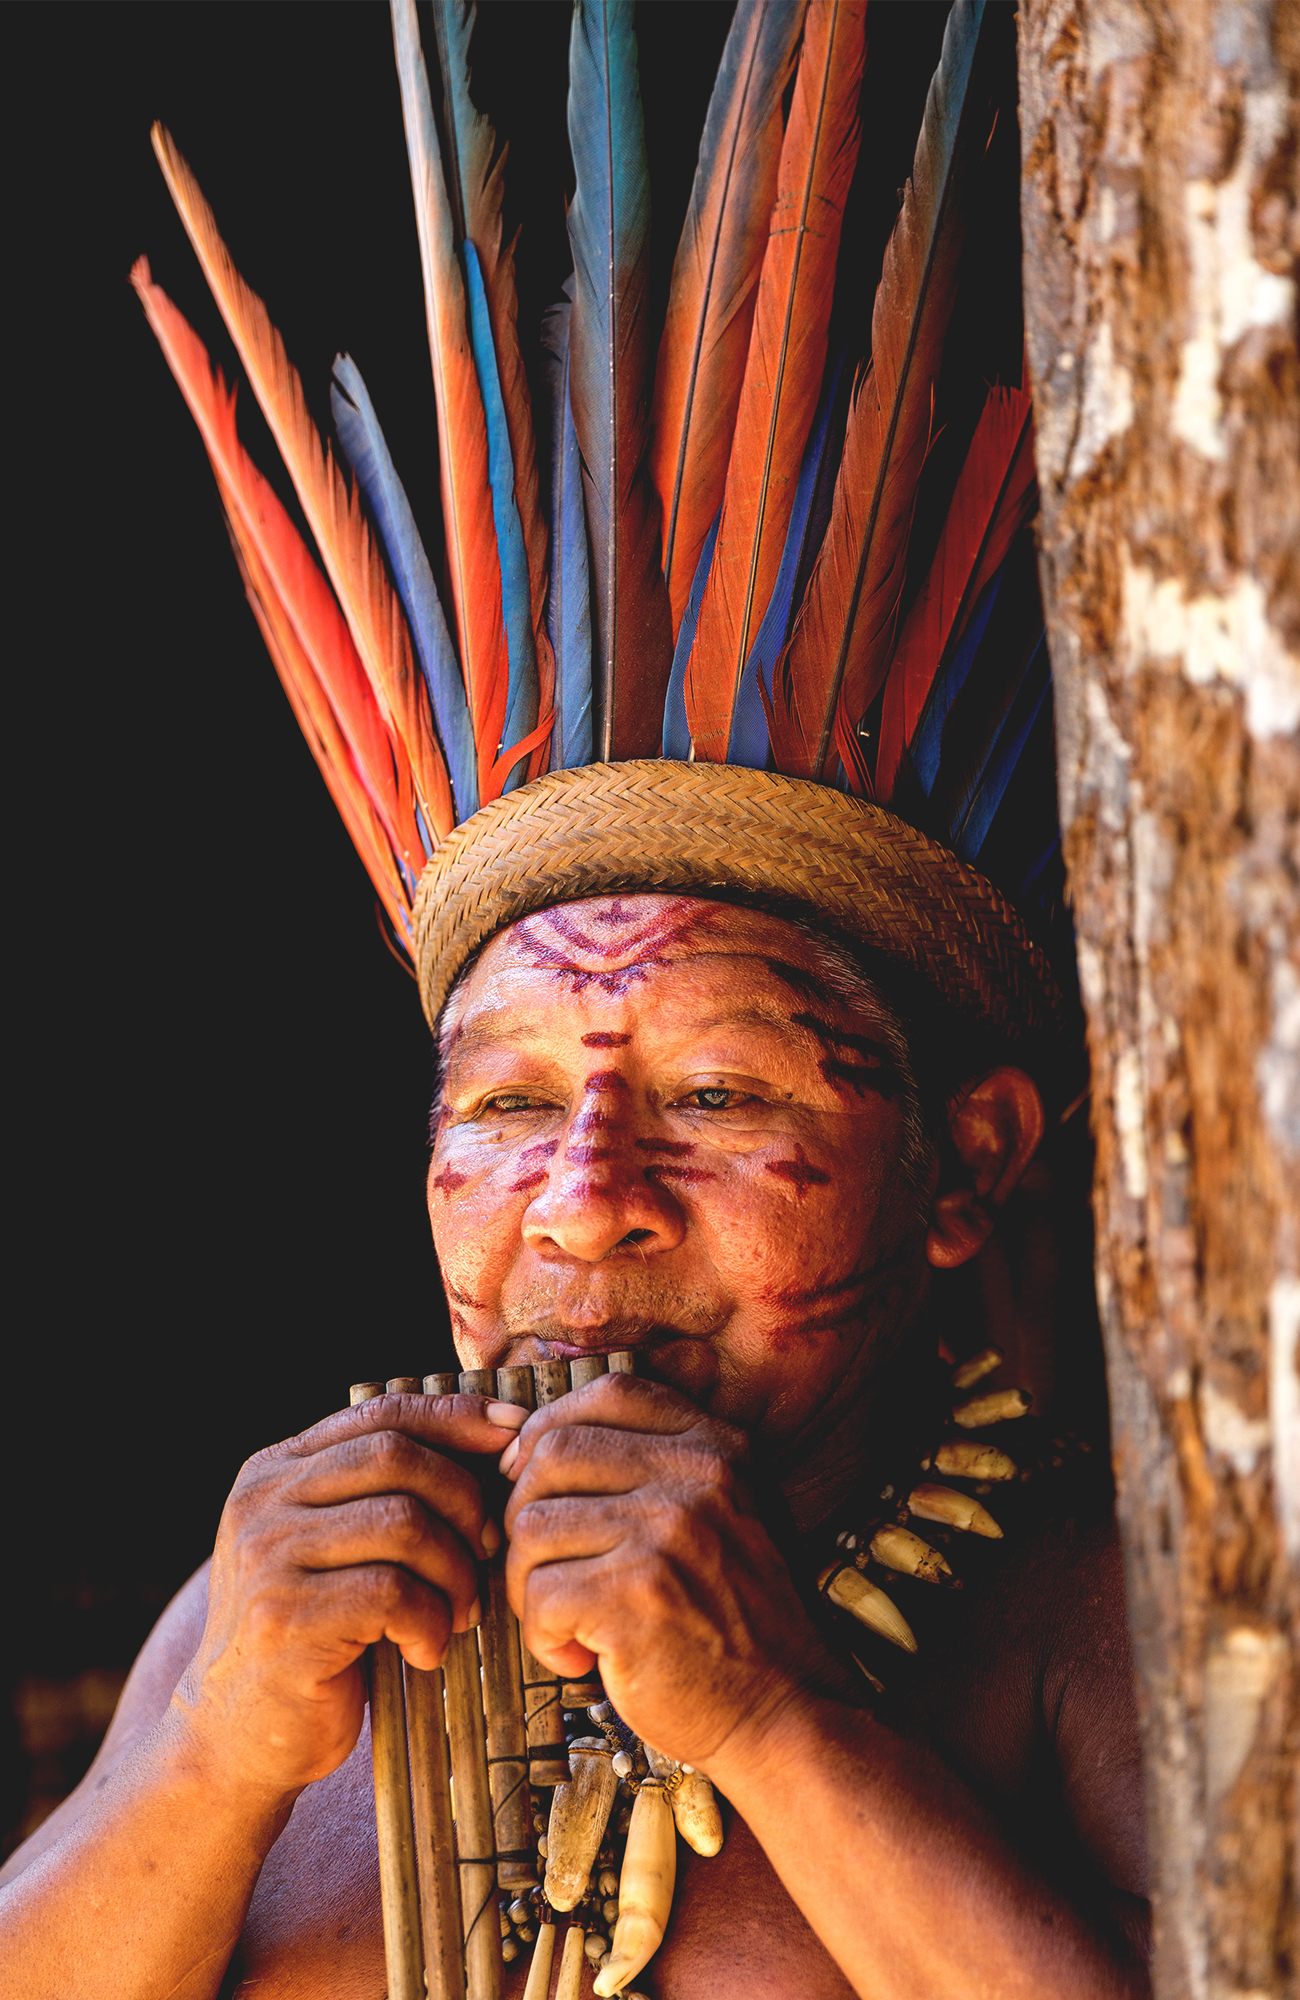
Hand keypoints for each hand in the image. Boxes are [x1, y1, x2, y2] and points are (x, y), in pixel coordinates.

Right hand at [174, 1392, 524, 1800]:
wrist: (235, 1738)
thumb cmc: (314, 1637)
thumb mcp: (334, 1548)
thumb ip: (381, 1493)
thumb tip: (494, 1439)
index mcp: (276, 1470)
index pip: (381, 1412)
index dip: (456, 1416)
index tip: (514, 1431)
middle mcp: (263, 1501)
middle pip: (397, 1456)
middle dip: (464, 1500)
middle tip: (487, 1550)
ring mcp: (267, 1557)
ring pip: (403, 1522)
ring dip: (455, 1571)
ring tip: (459, 1611)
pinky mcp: (284, 1618)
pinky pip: (392, 1592)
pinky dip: (430, 1621)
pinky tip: (425, 1648)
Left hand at [501, 1374, 837, 1774]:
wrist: (790, 1712)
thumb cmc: (739, 1621)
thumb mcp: (725, 1512)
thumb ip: (656, 1466)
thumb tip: (534, 1443)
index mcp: (717, 1445)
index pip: (608, 1393)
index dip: (551, 1428)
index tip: (532, 1477)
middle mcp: (697, 1475)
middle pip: (551, 1456)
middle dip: (525, 1516)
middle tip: (546, 1570)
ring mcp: (668, 1532)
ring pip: (531, 1528)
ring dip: (529, 1585)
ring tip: (568, 1621)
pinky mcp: (636, 1597)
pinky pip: (540, 1596)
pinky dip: (543, 1637)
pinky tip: (581, 1657)